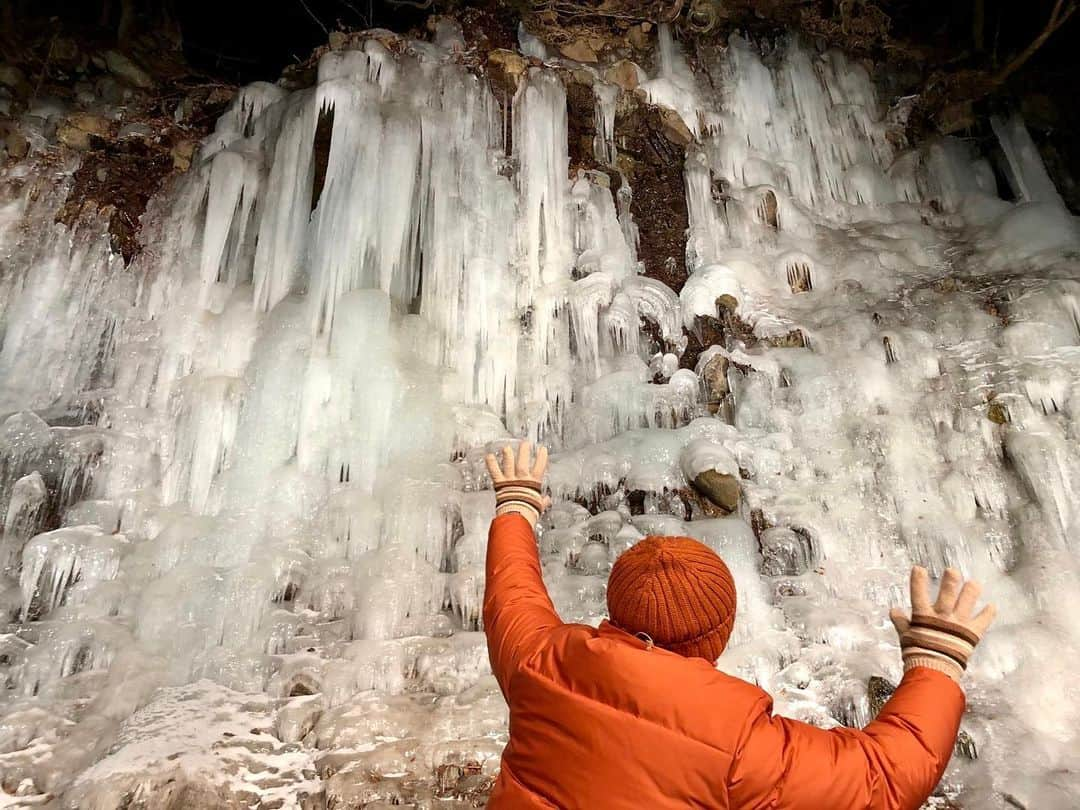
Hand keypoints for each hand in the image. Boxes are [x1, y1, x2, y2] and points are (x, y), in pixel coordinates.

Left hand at [485, 441, 550, 527]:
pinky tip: (489, 456)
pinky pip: (495, 472)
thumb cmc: (529, 511)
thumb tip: (546, 500)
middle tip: (524, 443)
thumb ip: (542, 501)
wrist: (518, 515)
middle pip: (523, 462)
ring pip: (509, 464)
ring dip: (507, 455)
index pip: (539, 467)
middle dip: (524, 451)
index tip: (542, 450)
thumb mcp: (539, 505)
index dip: (541, 457)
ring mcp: (510, 480)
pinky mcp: (500, 484)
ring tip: (506, 447)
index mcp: (533, 483)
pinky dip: (491, 464)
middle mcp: (522, 479)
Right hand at [890, 566, 995, 681]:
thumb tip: (893, 610)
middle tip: (953, 571)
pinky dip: (988, 614)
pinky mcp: (971, 634)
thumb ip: (901, 622)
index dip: (918, 581)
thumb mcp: (905, 636)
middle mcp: (942, 617)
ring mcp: (958, 625)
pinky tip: (992, 606)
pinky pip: (982, 622)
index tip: (918, 568)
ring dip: (971, 592)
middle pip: (947, 595)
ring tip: (974, 583)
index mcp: (924, 617)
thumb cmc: (917, 653)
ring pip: (966, 603)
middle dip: (950, 582)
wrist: (934, 671)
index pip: (918, 594)